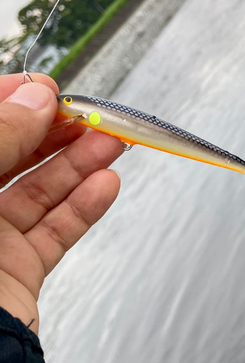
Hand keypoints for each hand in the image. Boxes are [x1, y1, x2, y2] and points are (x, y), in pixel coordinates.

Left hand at [0, 73, 122, 333]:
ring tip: (115, 144)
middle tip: (92, 118)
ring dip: (80, 167)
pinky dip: (84, 208)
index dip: (9, 103)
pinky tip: (107, 184)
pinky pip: (56, 232)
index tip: (46, 92)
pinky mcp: (19, 271)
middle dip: (54, 134)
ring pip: (40, 193)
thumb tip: (36, 99)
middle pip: (11, 158)